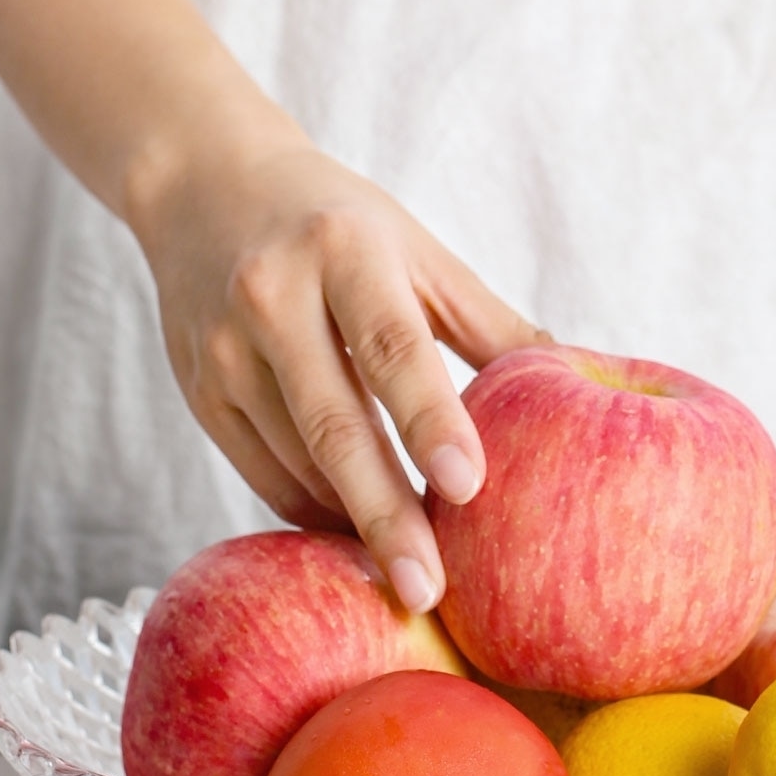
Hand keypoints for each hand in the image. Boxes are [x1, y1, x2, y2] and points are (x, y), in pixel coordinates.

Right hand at [137, 130, 545, 613]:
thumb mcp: (417, 249)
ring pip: (298, 462)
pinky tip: (360, 537)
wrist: (202, 184)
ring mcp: (224, 350)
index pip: (392, 345)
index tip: (468, 487)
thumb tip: (575, 390)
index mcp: (343, 249)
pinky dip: (317, 513)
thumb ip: (489, 322)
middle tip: (430, 591)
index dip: (430, 419)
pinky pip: (265, 475)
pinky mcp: (200, 393)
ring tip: (414, 576)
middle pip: (335, 424)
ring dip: (355, 523)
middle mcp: (272, 296)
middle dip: (384, 515)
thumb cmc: (338, 224)